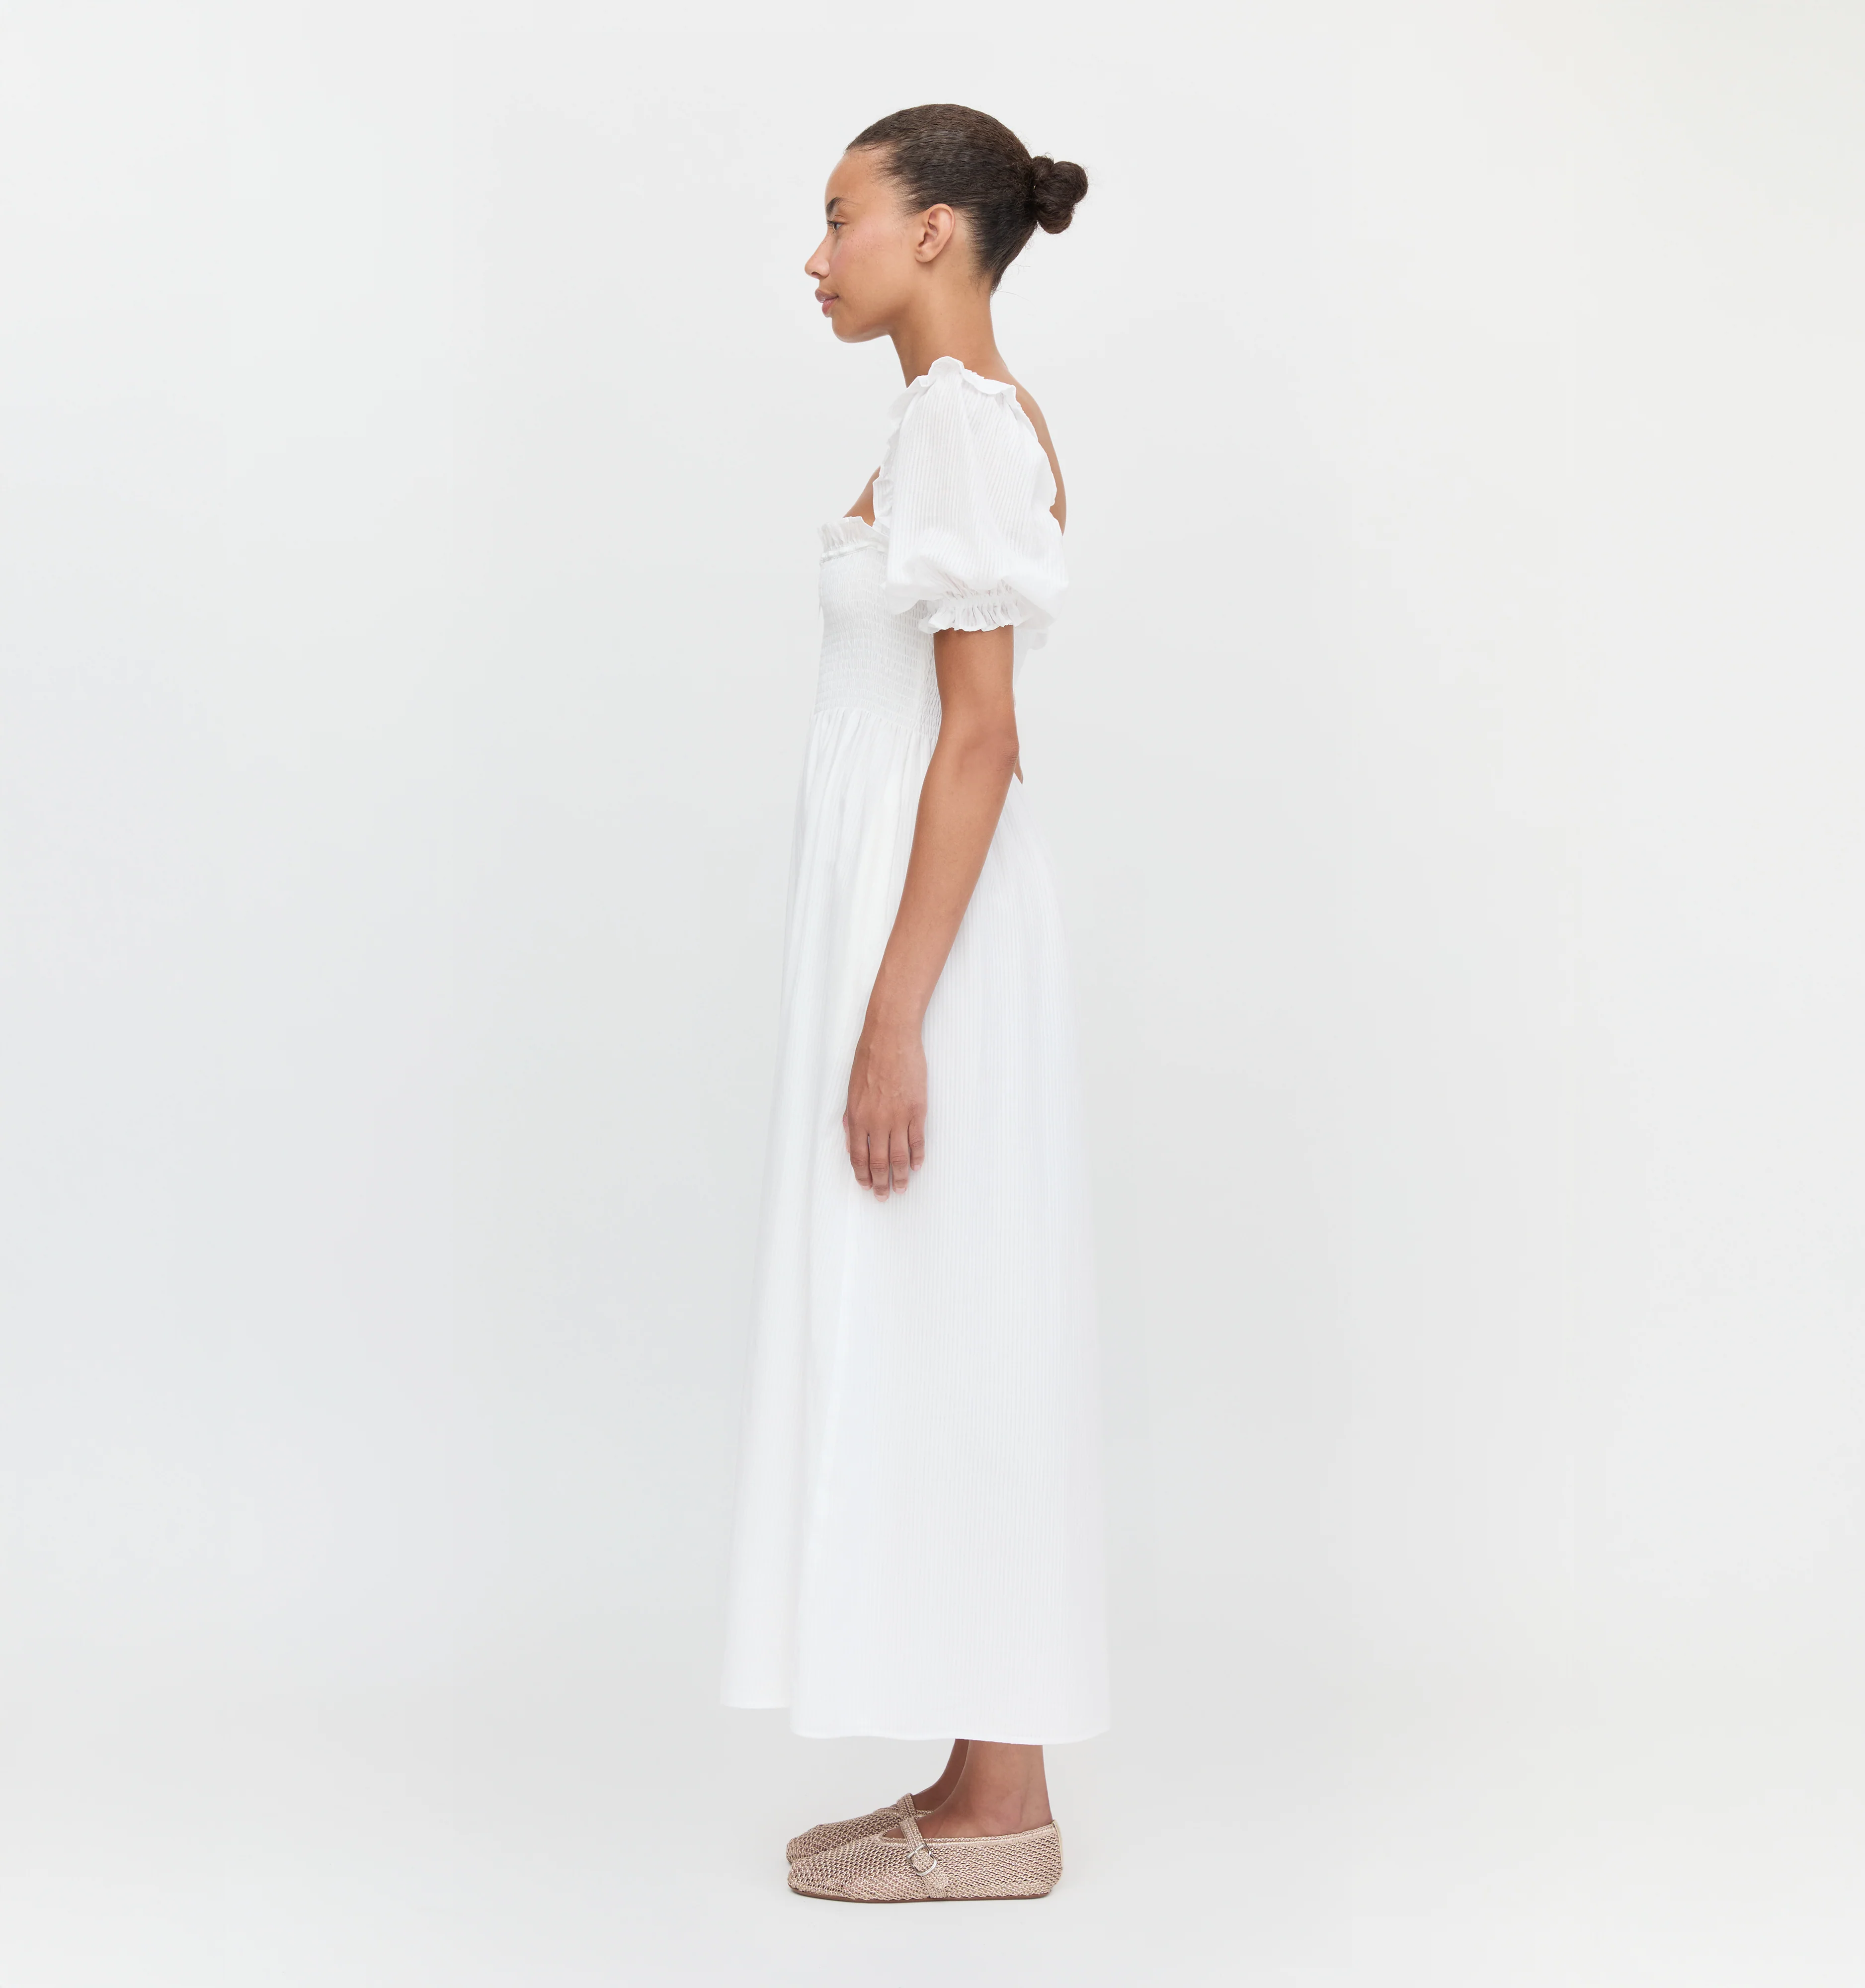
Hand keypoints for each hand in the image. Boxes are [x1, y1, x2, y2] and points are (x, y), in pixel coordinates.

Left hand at [842, 1009, 926, 1200]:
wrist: (890, 1038)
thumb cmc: (868, 1060)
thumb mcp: (851, 1090)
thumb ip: (851, 1119)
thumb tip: (852, 1143)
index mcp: (857, 1117)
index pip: (858, 1157)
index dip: (862, 1175)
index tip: (866, 1186)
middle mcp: (876, 1121)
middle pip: (878, 1162)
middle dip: (881, 1183)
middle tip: (883, 1196)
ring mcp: (898, 1117)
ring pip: (899, 1156)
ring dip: (901, 1176)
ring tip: (902, 1189)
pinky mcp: (917, 1110)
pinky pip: (917, 1140)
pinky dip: (918, 1156)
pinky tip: (917, 1166)